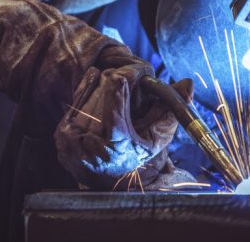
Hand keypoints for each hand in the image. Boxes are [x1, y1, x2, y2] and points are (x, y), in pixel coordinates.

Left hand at [54, 51, 194, 189]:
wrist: (108, 180)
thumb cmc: (138, 155)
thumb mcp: (157, 136)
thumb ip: (171, 108)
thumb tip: (188, 83)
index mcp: (116, 142)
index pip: (116, 90)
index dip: (129, 74)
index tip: (138, 70)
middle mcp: (90, 142)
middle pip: (103, 87)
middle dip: (119, 80)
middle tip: (130, 81)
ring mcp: (72, 138)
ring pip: (90, 90)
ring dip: (105, 87)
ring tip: (117, 95)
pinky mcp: (61, 135)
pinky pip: (76, 100)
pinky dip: (89, 93)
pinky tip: (99, 94)